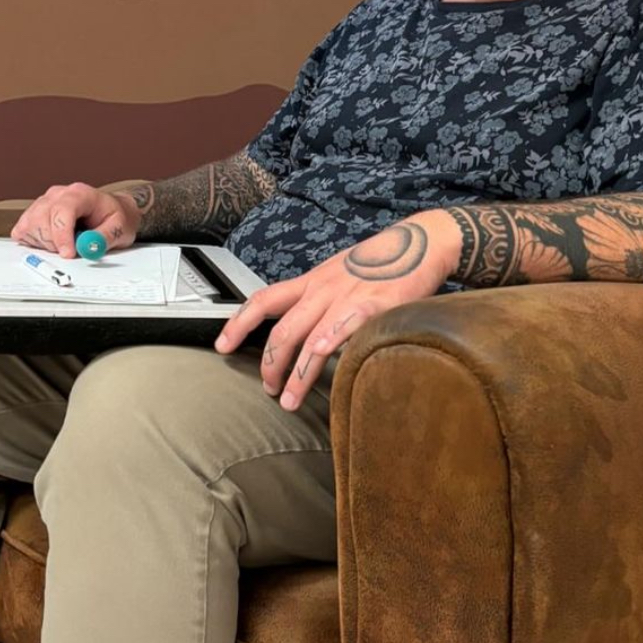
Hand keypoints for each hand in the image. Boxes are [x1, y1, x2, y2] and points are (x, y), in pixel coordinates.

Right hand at [10, 182, 143, 257]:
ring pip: (29, 226)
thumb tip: (88, 247)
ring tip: (65, 243)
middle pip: (41, 220)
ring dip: (45, 244)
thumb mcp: (120, 229)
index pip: (62, 211)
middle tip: (73, 250)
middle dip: (55, 243)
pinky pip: (22, 231)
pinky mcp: (33, 214)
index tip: (68, 254)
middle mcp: (57, 195)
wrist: (109, 212)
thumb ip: (104, 238)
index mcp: (79, 194)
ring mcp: (43, 203)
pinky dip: (33, 242)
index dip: (62, 236)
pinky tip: (52, 242)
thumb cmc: (113, 218)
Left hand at [214, 213, 460, 409]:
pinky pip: (345, 325)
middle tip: (266, 389)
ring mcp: (347, 296)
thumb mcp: (341, 277)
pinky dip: (329, 343)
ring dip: (294, 374)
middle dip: (269, 363)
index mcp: (312, 282)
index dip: (238, 323)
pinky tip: (320, 361)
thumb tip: (307, 332)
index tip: (221, 346)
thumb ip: (322, 301)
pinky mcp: (375, 303)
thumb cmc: (383, 264)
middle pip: (282, 329)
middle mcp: (322, 289)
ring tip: (288, 400)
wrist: (421, 241)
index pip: (263, 300)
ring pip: (308, 337)